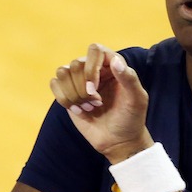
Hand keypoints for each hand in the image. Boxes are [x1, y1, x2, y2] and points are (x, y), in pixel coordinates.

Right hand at [50, 44, 151, 161]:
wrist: (118, 141)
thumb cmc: (131, 119)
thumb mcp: (137, 99)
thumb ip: (129, 78)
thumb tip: (115, 61)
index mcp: (110, 64)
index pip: (94, 50)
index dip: (92, 69)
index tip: (95, 89)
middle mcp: (93, 67)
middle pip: (76, 63)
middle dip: (84, 89)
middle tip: (97, 103)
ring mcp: (78, 79)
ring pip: (62, 72)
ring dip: (74, 95)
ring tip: (88, 107)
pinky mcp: (67, 91)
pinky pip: (54, 83)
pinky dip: (64, 99)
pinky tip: (78, 110)